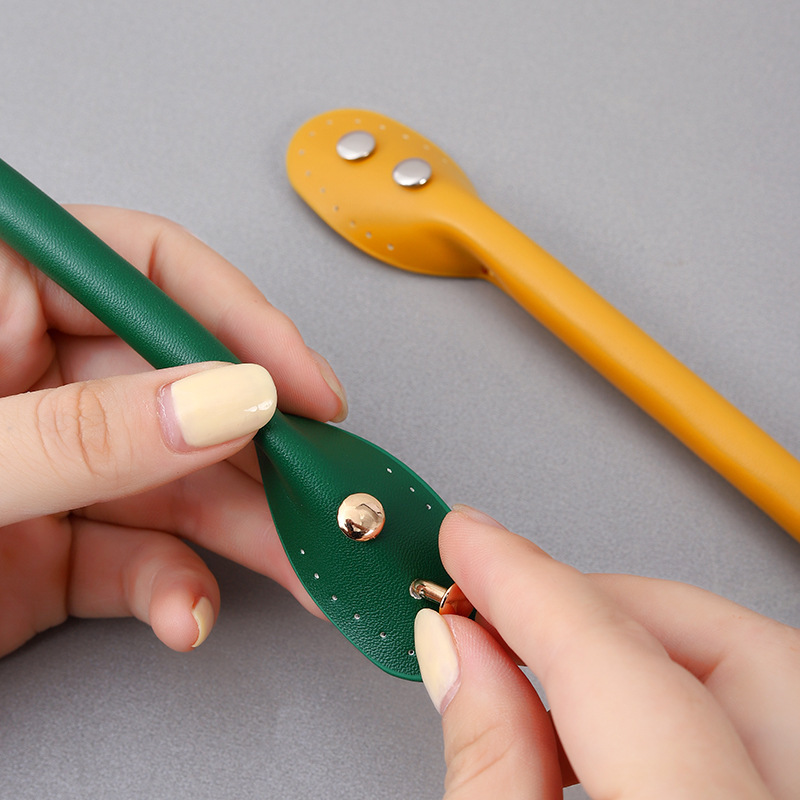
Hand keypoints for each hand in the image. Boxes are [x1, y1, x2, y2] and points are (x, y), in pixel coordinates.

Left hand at [0, 205, 346, 655]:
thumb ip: (84, 433)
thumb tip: (227, 400)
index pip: (146, 271)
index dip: (244, 323)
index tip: (308, 387)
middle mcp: (23, 372)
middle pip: (182, 388)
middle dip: (262, 450)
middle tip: (324, 489)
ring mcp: (45, 463)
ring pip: (176, 482)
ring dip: (244, 531)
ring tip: (299, 564)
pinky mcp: (49, 547)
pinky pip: (138, 558)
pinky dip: (177, 591)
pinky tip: (193, 613)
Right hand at [415, 506, 799, 798]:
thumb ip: (489, 768)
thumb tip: (459, 657)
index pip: (616, 656)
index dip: (525, 582)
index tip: (469, 542)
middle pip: (729, 646)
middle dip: (598, 607)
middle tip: (505, 603)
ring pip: (763, 678)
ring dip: (638, 656)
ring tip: (540, 675)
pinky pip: (772, 736)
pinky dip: (677, 711)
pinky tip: (602, 736)